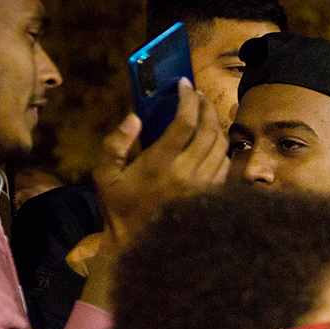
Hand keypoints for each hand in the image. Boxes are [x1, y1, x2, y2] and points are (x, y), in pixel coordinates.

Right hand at [92, 81, 227, 245]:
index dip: (188, 99)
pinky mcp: (211, 196)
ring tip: (205, 113)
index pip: (184, 123)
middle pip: (209, 130)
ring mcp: (202, 186)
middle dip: (206, 106)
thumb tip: (134, 118)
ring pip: (221, 146)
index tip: (185, 84)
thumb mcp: (104, 174)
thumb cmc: (119, 206)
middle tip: (198, 95)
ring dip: (216, 125)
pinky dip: (221, 148)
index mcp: (159, 164)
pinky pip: (225, 165)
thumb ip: (114, 144)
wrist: (140, 244)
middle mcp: (186, 173)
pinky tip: (211, 140)